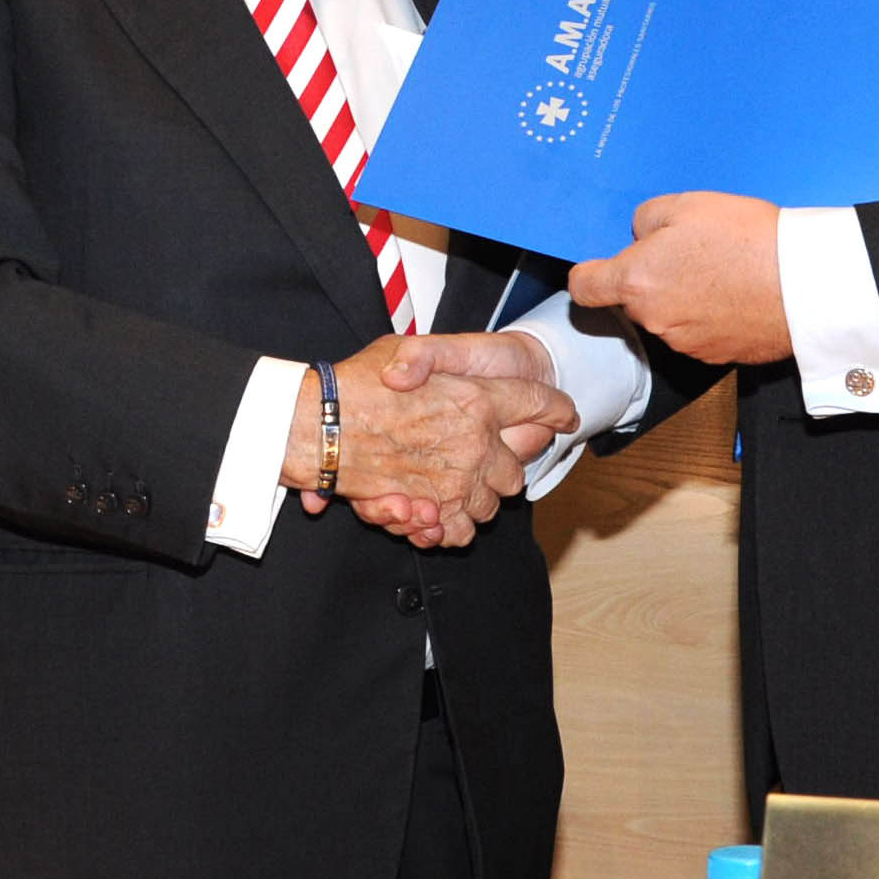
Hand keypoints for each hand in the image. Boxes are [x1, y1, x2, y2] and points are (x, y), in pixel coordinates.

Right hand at [286, 330, 573, 548]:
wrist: (314, 423)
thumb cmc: (357, 381)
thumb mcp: (400, 348)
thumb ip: (434, 359)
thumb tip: (466, 376)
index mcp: (477, 398)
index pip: (540, 404)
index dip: (556, 409)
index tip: (564, 414)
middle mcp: (475, 443)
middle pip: (516, 469)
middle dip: (503, 466)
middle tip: (479, 456)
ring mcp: (456, 481)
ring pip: (491, 504)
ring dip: (475, 497)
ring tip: (450, 484)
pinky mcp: (432, 511)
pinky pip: (459, 529)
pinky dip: (450, 526)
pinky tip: (433, 511)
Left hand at [569, 193, 791, 363]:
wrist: (805, 284)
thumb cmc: (746, 239)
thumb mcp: (686, 204)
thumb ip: (646, 219)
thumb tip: (640, 235)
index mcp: (637, 281)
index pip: (584, 288)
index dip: (590, 275)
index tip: (599, 268)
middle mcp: (654, 319)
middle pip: (634, 299)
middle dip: (652, 277)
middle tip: (689, 251)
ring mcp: (684, 342)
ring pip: (668, 315)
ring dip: (682, 296)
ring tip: (721, 269)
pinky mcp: (716, 355)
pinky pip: (698, 331)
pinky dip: (709, 315)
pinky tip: (736, 292)